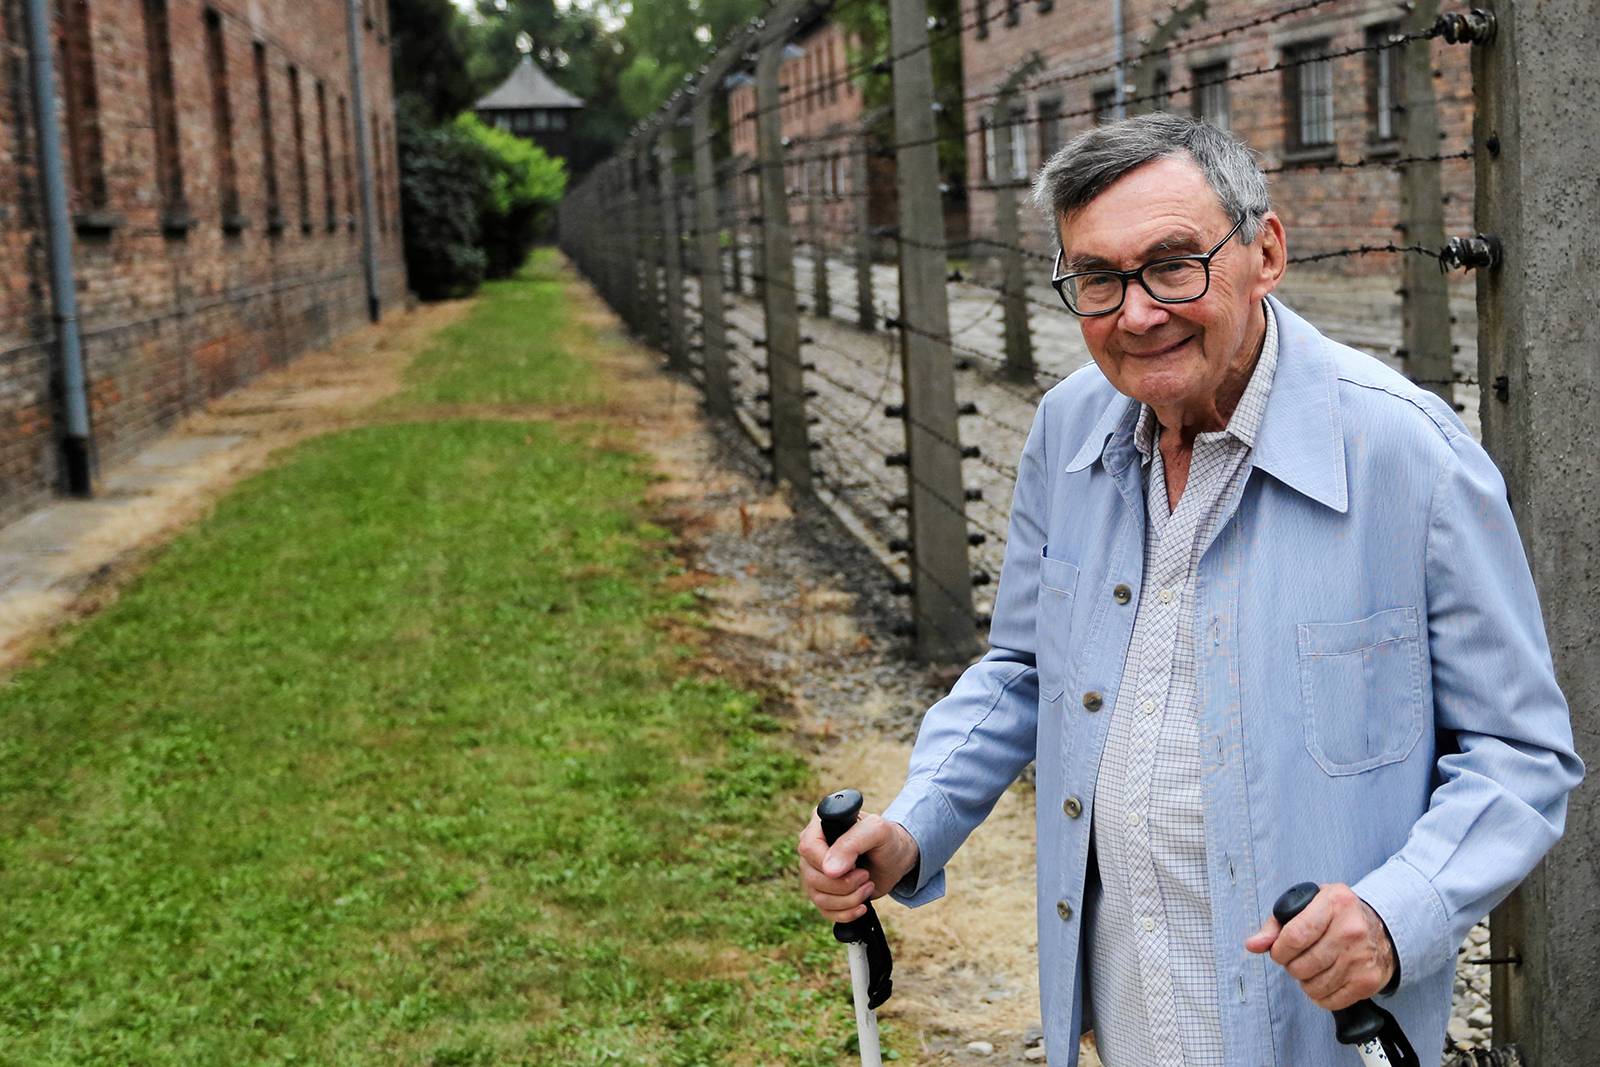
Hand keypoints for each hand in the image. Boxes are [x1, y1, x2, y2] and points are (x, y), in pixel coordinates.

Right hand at [796, 810, 919, 922]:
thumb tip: (829, 870)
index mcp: (819, 825)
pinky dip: (846, 912)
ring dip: (848, 899)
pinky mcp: (823, 892)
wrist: (896, 859)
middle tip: (866, 875)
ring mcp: (815, 872)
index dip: (829, 862)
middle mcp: (812, 849)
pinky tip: (862, 904)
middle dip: (844, 884)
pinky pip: (824, 911)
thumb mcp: (877, 831)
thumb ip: (852, 844)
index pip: (808, 847)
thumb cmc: (887, 839)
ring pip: (817, 897)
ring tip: (868, 886)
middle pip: (812, 876)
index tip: (855, 865)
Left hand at [1244, 883, 1396, 1009]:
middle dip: (1291, 966)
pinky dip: (1320, 996)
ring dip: (1305, 981)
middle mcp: (1351, 930)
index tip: (1279, 951)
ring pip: (1314, 986)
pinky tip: (1325, 979)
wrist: (1382, 928)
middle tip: (1298, 958)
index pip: (1294, 936)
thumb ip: (1276, 924)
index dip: (1279, 950)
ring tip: (1313, 967)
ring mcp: (1362, 958)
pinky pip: (1330, 1001)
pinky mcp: (1368, 981)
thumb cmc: (1339, 915)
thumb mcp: (1309, 904)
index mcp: (1334, 903)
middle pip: (1302, 965)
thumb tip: (1252, 945)